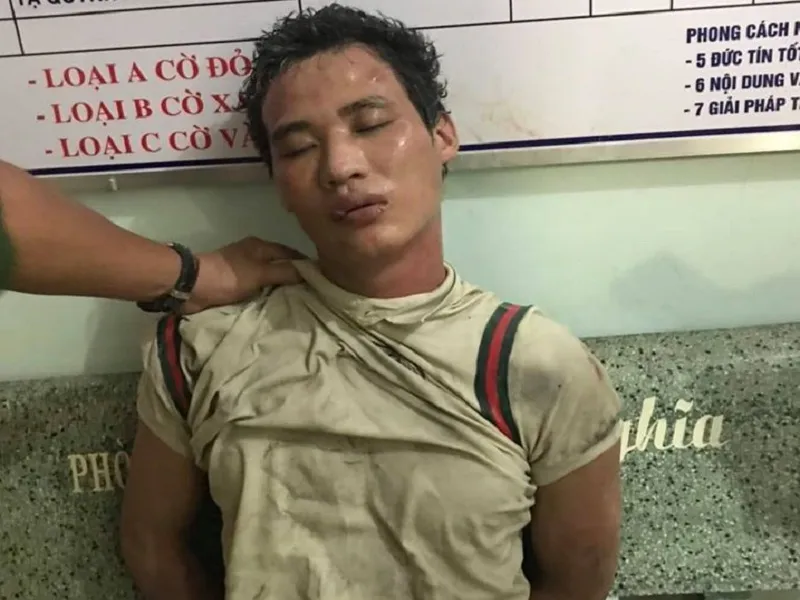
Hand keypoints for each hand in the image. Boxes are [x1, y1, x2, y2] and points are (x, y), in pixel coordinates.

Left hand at [185, 237, 305, 312]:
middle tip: (313, 295)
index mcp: (261, 246)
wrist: (191, 286)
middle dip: (295, 278)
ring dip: (281, 288)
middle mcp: (254, 254)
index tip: (322, 280)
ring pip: (270, 278)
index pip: (291, 253)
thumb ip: (285, 271)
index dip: (306, 265)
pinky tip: (278, 305)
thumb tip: (310, 272)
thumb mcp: (260, 273)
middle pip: (281, 265)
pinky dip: (268, 295)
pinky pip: (259, 288)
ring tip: (299, 302)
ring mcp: (244, 269)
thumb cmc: (227, 276)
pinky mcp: (235, 283)